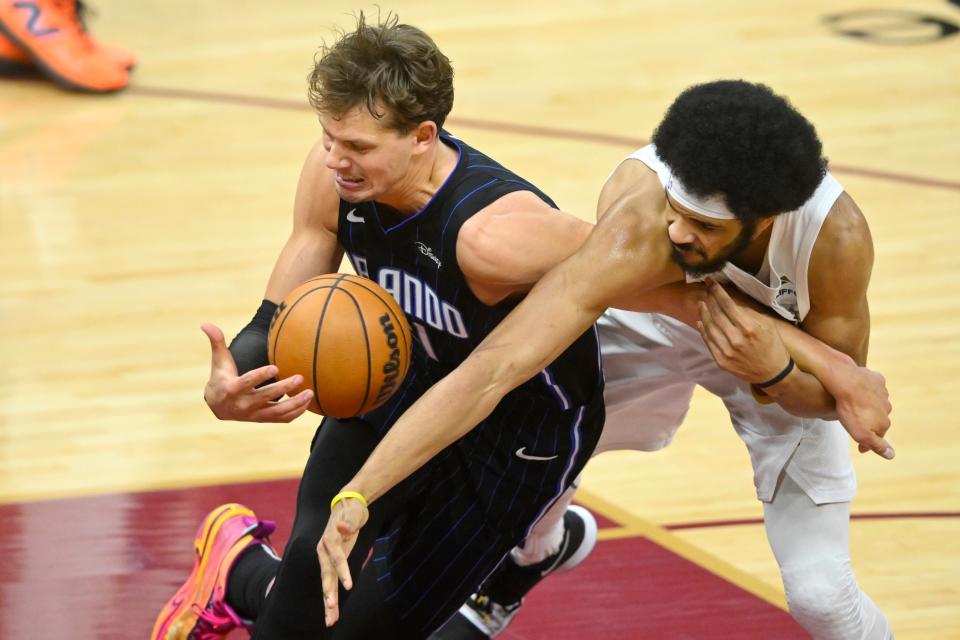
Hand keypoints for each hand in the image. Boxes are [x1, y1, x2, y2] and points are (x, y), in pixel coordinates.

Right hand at [201, 322, 312, 421]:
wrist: (218, 406)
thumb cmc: (221, 377)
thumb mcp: (218, 361)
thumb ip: (216, 342)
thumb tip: (205, 323)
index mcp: (232, 389)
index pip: (247, 382)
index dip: (261, 375)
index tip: (276, 367)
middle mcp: (243, 404)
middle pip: (266, 397)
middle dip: (284, 388)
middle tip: (300, 377)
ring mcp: (254, 414)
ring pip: (277, 412)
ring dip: (295, 404)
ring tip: (310, 392)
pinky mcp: (263, 420)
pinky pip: (282, 419)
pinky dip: (296, 413)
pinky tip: (307, 403)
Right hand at [318, 495, 368, 626]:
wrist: (347, 505)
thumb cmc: (351, 509)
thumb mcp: (353, 513)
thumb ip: (348, 522)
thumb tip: (342, 527)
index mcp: (329, 539)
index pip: (336, 558)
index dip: (342, 572)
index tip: (348, 586)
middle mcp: (324, 551)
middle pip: (327, 575)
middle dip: (329, 594)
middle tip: (331, 610)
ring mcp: (327, 558)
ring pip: (327, 583)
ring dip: (329, 601)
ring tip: (331, 620)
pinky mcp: (332, 563)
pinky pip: (331, 582)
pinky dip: (332, 596)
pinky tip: (333, 611)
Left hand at [697, 280, 789, 382]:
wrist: (773, 374)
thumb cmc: (773, 346)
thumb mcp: (767, 325)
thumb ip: (748, 313)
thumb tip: (731, 301)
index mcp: (749, 328)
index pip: (727, 305)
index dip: (716, 291)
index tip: (710, 281)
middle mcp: (735, 339)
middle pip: (715, 314)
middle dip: (709, 299)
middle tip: (705, 290)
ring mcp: (726, 352)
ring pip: (709, 327)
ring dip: (703, 313)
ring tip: (701, 304)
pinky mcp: (721, 361)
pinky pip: (708, 342)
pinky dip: (703, 330)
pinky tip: (701, 321)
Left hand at [826, 363, 894, 459]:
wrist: (847, 382)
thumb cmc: (851, 409)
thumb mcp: (861, 434)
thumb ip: (877, 445)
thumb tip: (892, 455)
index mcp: (883, 422)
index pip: (878, 436)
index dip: (868, 442)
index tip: (859, 446)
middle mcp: (887, 408)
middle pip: (878, 418)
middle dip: (869, 422)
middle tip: (855, 422)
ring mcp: (883, 393)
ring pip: (877, 403)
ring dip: (869, 406)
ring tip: (855, 406)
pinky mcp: (877, 380)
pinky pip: (874, 386)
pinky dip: (868, 390)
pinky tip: (859, 390)